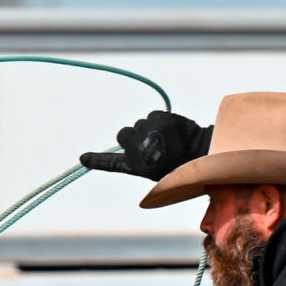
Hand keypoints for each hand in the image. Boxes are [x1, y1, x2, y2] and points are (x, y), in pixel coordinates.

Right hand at [78, 108, 208, 182]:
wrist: (202, 154)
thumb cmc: (180, 167)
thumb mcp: (156, 170)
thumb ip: (139, 158)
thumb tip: (130, 139)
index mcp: (136, 165)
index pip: (112, 163)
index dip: (97, 161)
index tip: (83, 158)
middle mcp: (137, 149)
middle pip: (123, 134)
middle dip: (133, 136)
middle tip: (151, 144)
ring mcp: (147, 132)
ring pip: (140, 124)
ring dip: (150, 129)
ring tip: (167, 140)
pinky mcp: (158, 118)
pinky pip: (153, 116)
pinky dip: (160, 121)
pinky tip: (172, 131)